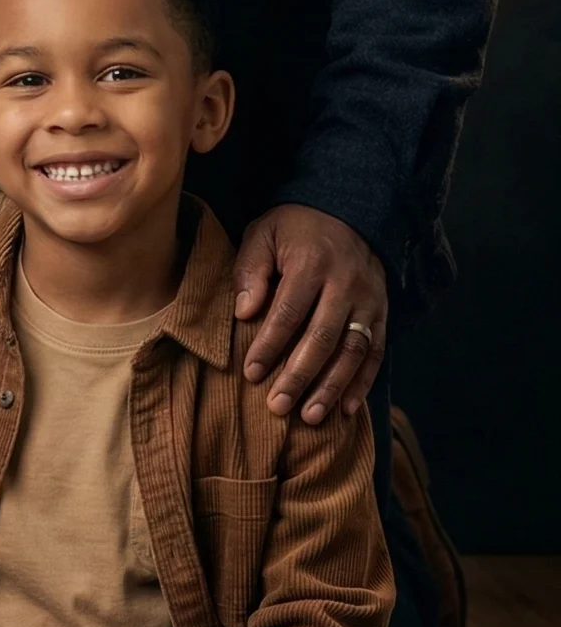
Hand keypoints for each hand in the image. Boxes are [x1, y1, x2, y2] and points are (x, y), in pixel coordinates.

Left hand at [234, 205, 386, 424]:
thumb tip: (244, 312)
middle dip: (299, 376)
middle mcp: (346, 284)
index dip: (270, 344)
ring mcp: (369, 300)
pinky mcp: (383, 311)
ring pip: (352, 350)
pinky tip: (347, 409)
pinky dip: (363, 383)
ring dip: (332, 387)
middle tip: (278, 406)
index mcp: (312, 262)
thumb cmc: (295, 227)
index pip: (289, 311)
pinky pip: (376, 352)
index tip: (251, 373)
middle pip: (322, 337)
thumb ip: (251, 269)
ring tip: (310, 417)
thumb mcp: (264, 232)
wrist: (349, 210)